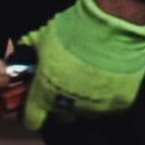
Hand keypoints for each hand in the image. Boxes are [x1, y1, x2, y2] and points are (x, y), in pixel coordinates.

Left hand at [21, 0, 144, 129]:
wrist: (113, 25)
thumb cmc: (73, 29)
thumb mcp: (42, 38)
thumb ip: (31, 53)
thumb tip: (24, 55)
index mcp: (45, 93)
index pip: (32, 119)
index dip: (32, 113)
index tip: (36, 103)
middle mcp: (69, 107)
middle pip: (62, 116)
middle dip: (62, 102)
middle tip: (67, 82)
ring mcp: (96, 108)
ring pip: (87, 111)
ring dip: (86, 99)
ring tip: (92, 78)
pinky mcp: (120, 104)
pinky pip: (111, 105)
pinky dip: (109, 95)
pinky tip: (111, 78)